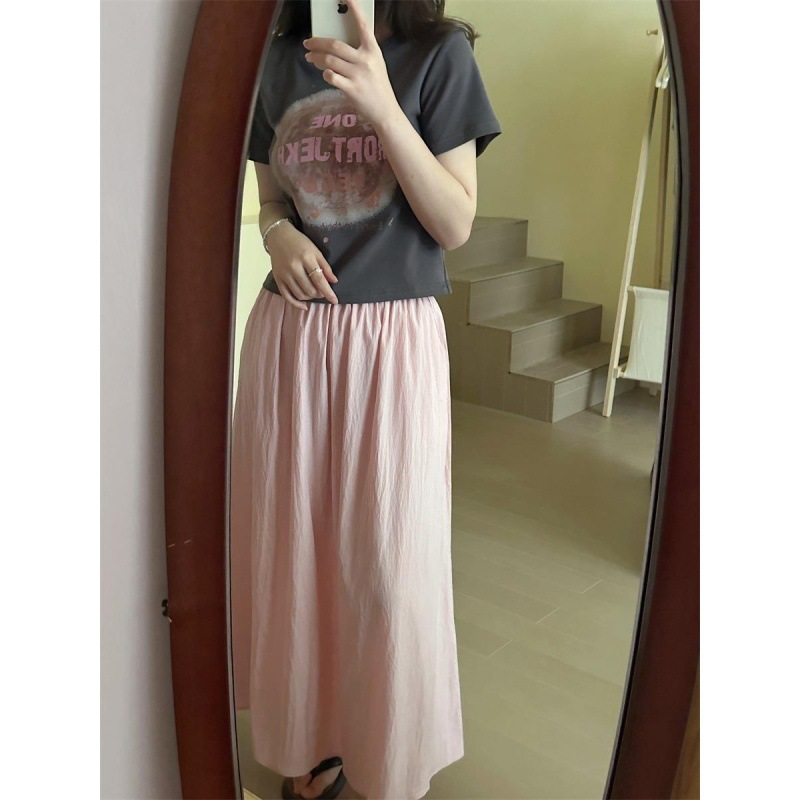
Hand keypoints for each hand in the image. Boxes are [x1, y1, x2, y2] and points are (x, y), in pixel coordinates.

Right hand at [266, 223, 338, 309]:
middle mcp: (294, 267)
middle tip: (322, 291)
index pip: (319, 279)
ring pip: (300, 294)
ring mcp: (284, 274)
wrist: (278, 236)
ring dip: (310, 297)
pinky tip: (304, 306)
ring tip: (313, 293)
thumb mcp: (315, 250)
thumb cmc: (300, 242)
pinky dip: (296, 303)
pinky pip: (286, 296)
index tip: (335, 301)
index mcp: (306, 258)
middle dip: (319, 294)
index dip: (328, 292)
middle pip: (310, 289)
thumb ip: (325, 266)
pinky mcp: (277, 278)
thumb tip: (334, 281)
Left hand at [302, 0, 401, 124]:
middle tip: (307, 43)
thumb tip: (336, 45)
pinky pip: (331, 76)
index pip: (362, 25)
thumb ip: (361, 52)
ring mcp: (358, 75)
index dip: (354, 10)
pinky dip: (325, 74)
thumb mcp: (376, 64)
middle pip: (335, 45)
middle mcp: (365, 60)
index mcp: (373, 50)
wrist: (386, 111)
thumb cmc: (378, 87)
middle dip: (317, 42)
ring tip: (310, 58)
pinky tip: (325, 74)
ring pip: (330, 60)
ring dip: (316, 58)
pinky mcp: (352, 89)